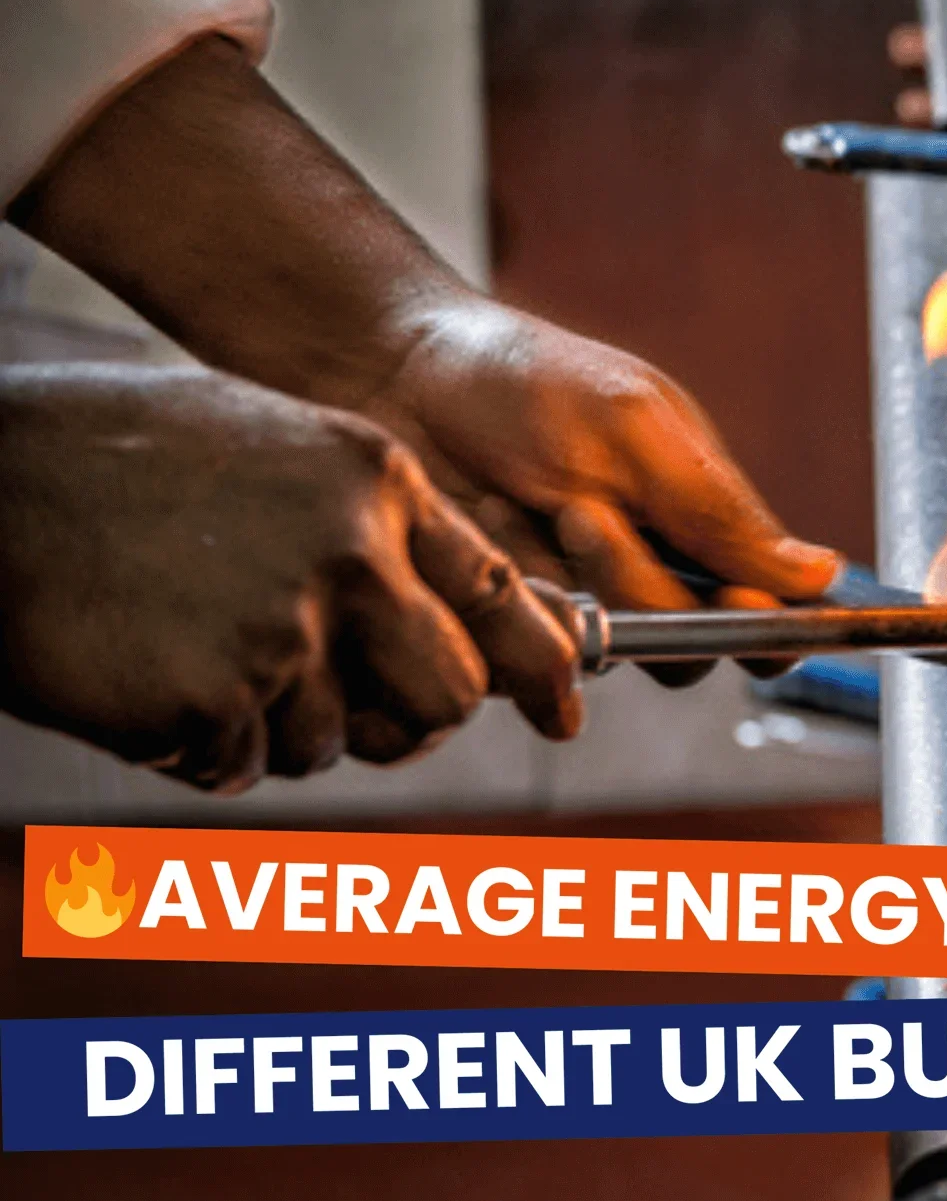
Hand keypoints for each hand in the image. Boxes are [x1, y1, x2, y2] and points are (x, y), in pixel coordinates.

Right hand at [0, 366, 580, 790]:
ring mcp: (285, 629)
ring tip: (190, 649)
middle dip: (409, 719)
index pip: (500, 593)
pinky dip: (198, 747)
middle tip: (344, 707)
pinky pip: (244, 766)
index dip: (542, 664)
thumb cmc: (114, 463)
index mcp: (376, 481)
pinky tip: (145, 678)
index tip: (563, 705)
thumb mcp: (273, 449)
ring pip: (336, 742)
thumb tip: (450, 621)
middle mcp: (351, 553)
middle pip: (450, 695)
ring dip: (273, 726)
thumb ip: (367, 526)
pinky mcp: (216, 700)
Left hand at [357, 298, 840, 682]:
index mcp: (703, 526)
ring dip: (570, 590)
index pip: (770, 612)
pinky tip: (481, 541)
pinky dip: (505, 611)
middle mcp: (649, 578)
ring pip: (610, 656)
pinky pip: (526, 665)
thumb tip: (822, 575)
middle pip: (690, 648)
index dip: (767, 625)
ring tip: (521, 508)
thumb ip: (722, 511)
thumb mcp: (637, 427)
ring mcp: (577, 607)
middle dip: (640, 585)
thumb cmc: (522, 381)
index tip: (736, 601)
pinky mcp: (506, 631)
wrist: (390, 374)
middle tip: (584, 513)